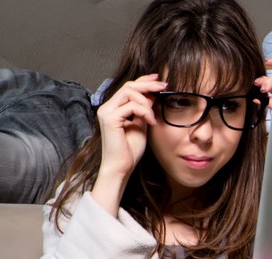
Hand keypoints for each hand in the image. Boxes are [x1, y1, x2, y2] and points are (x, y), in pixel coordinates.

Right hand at [90, 74, 166, 214]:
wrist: (121, 167)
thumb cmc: (130, 150)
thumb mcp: (141, 125)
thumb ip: (144, 111)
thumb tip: (152, 96)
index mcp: (114, 108)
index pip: (128, 87)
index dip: (143, 80)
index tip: (159, 79)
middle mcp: (107, 107)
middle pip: (129, 86)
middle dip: (148, 84)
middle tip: (164, 86)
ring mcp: (107, 112)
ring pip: (129, 92)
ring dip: (147, 100)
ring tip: (154, 116)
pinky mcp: (110, 119)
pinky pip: (131, 106)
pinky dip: (144, 111)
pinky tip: (151, 122)